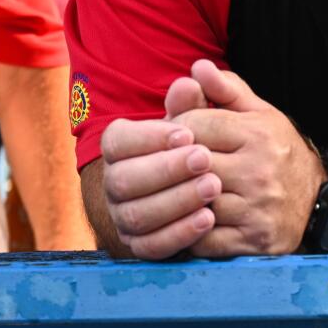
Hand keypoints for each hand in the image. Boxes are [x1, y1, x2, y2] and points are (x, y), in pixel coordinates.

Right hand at [97, 115, 221, 259]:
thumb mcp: (197, 121)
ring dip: (177, 201)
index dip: (150, 138)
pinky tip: (208, 218)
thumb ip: (194, 102)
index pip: (117, 141)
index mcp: (118, 148)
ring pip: (137, 215)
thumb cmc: (194, 148)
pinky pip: (151, 246)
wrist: (202, 192)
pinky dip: (179, 233)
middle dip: (166, 169)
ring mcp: (123, 218)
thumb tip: (193, 79)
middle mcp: (114, 183)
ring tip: (213, 186)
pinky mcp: (139, 247)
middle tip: (205, 159)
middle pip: (124, 180)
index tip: (187, 133)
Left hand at [167, 60, 325, 257]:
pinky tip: (185, 222)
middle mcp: (259, 170)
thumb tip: (198, 68)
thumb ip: (226, 89)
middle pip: (191, 164)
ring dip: (177, 199)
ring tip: (168, 194)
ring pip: (195, 202)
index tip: (172, 138)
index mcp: (257, 133)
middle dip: (171, 164)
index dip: (174, 130)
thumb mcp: (259, 113)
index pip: (194, 125)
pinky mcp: (254, 240)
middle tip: (161, 167)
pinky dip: (189, 232)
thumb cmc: (278, 151)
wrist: (319, 201)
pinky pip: (206, 239)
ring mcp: (257, 208)